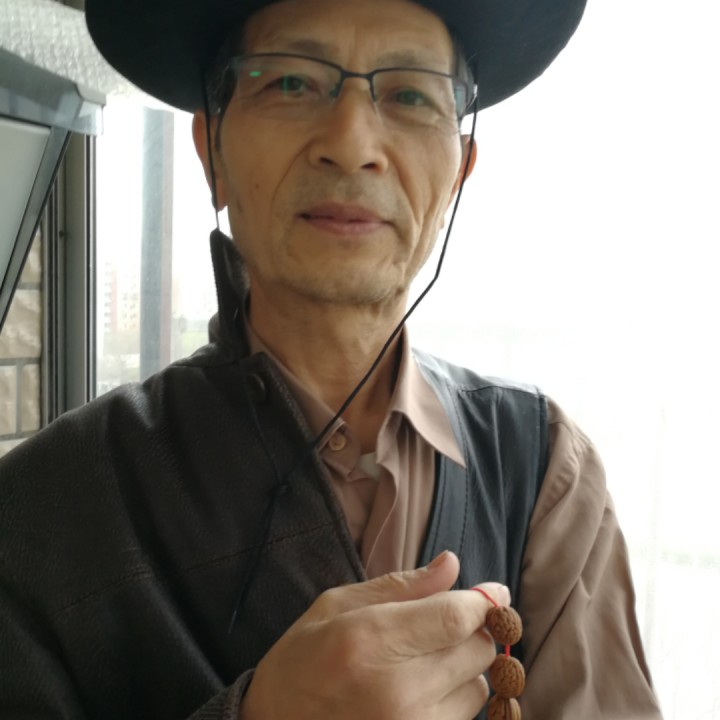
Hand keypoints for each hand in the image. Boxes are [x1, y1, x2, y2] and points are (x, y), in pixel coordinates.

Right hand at [239, 551, 509, 719]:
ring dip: (464, 667)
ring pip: (477, 687)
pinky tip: (424, 690)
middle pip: (476, 651)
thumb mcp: (338, 605)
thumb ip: (400, 586)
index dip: (484, 601)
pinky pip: (464, 719)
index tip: (494, 591)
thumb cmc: (303, 658)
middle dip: (473, 629)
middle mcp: (397, 690)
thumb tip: (452, 564)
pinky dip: (455, 699)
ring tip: (425, 660)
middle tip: (449, 622)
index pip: (455, 617)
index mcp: (371, 640)